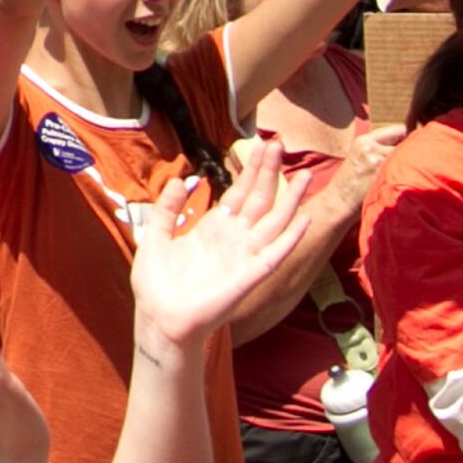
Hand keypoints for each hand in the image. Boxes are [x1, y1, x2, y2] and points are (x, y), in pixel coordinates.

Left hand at [126, 157, 312, 351]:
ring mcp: (244, 256)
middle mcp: (234, 239)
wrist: (159, 318)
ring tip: (306, 175)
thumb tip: (179, 180)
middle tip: (279, 145)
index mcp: (213, 229)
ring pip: (275, 222)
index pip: (239, 193)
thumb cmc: (157, 284)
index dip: (251, 170)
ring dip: (291, 200)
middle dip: (269, 173)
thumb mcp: (156, 236)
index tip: (261, 146)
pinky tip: (303, 218)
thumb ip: (168, 209)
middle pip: (259, 199)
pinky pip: (275, 253)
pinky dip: (291, 237)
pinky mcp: (250, 276)